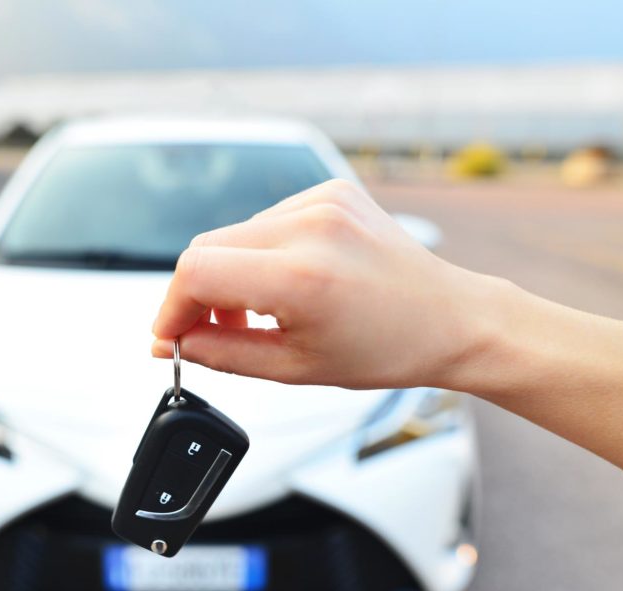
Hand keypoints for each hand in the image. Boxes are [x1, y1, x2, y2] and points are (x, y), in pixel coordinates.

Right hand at [151, 179, 499, 389]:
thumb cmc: (385, 349)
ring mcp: (322, 201)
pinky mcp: (330, 190)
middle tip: (212, 333)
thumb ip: (222, 354)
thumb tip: (172, 343)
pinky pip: (266, 222)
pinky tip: (286, 282)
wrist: (450, 317)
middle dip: (197, 295)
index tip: (171, 337)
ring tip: (259, 313)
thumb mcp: (295, 368)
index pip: (196, 272)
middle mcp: (311, 226)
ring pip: (233, 235)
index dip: (172, 308)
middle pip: (206, 248)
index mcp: (302, 275)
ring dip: (229, 275)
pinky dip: (260, 254)